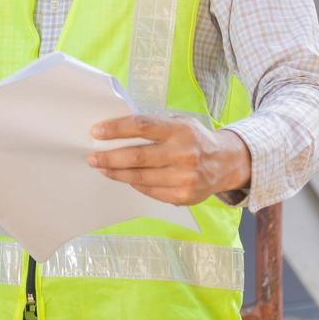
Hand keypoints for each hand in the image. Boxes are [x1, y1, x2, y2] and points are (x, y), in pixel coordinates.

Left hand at [85, 113, 250, 205]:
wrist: (226, 163)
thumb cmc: (195, 139)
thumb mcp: (180, 123)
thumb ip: (155, 126)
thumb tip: (116, 131)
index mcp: (180, 130)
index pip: (141, 126)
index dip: (116, 129)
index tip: (96, 132)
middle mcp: (183, 153)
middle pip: (137, 156)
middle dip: (109, 157)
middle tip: (92, 157)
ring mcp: (184, 177)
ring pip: (140, 177)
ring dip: (117, 173)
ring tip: (102, 168)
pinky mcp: (184, 196)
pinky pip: (150, 190)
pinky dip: (135, 184)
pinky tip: (125, 178)